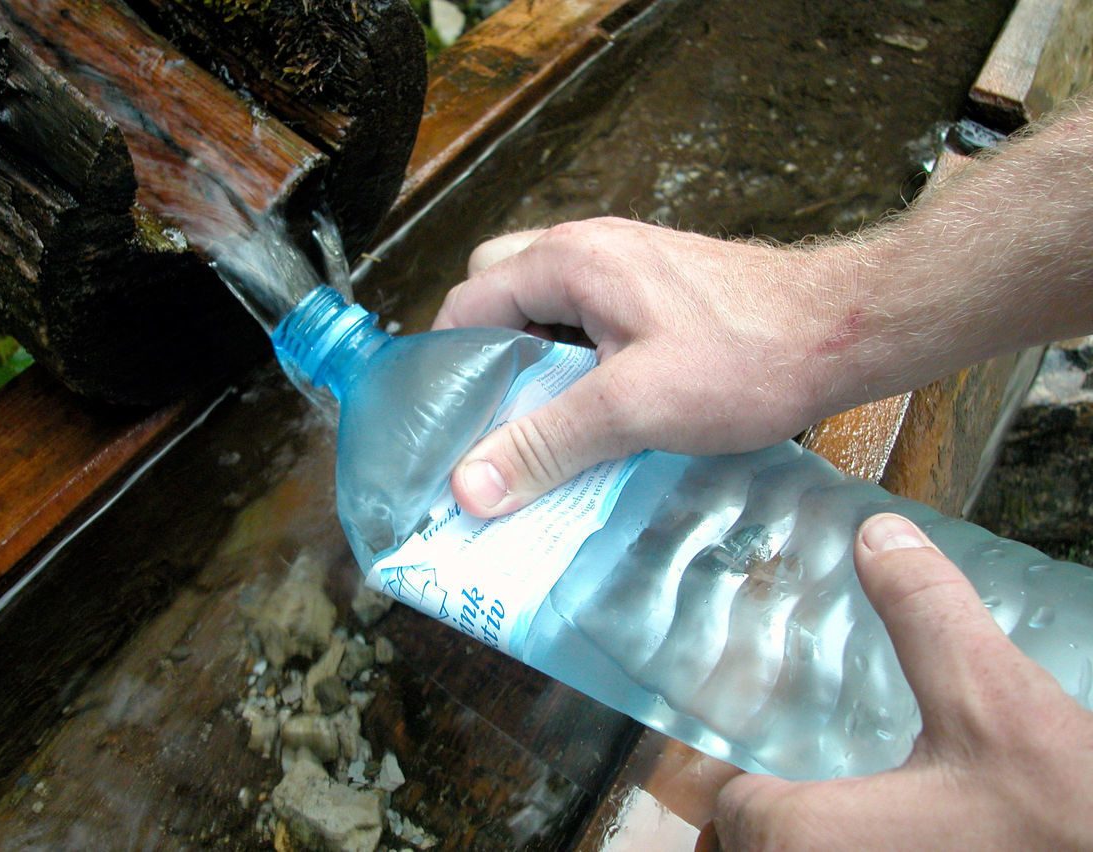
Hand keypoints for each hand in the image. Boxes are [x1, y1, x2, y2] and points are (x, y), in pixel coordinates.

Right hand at [432, 217, 852, 516]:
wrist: (845, 329)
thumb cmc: (746, 358)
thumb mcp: (634, 408)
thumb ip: (547, 442)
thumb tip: (467, 487)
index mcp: (567, 260)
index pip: (467, 304)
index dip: (449, 370)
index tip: (450, 432)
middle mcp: (587, 249)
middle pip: (499, 297)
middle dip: (491, 361)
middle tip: (502, 424)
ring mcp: (624, 265)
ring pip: (545, 310)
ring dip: (536, 365)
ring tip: (546, 426)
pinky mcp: (654, 290)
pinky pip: (586, 319)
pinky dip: (575, 362)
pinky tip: (598, 411)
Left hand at [702, 513, 1092, 850]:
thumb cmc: (1062, 818)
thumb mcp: (992, 698)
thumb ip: (926, 613)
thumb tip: (880, 537)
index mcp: (807, 839)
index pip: (726, 802)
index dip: (737, 764)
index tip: (752, 734)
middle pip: (749, 840)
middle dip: (765, 803)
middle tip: (794, 758)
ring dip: (804, 833)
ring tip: (843, 794)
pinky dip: (851, 846)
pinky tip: (896, 825)